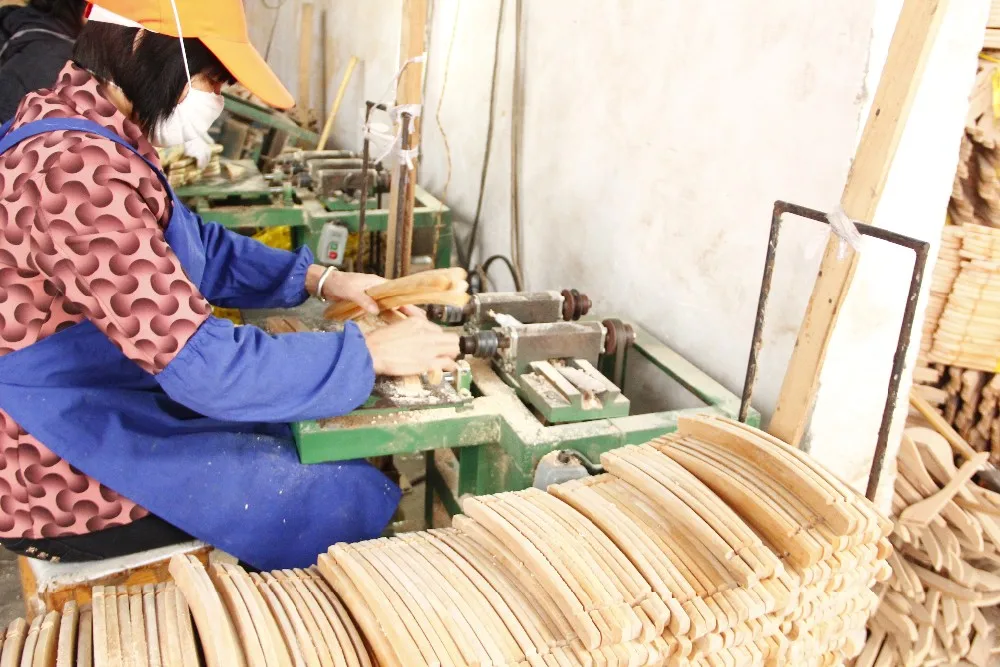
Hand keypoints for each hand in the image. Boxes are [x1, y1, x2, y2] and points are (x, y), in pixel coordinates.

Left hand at [307, 266, 425, 316]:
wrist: (325, 284)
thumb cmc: (339, 284)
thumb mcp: (351, 291)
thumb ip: (364, 300)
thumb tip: (376, 311)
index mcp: (378, 284)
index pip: (398, 293)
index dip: (408, 303)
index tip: (418, 312)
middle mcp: (378, 290)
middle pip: (397, 301)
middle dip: (409, 311)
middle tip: (422, 322)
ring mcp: (373, 297)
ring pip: (390, 308)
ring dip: (400, 316)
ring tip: (412, 326)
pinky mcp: (366, 304)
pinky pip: (381, 312)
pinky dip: (388, 318)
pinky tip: (394, 325)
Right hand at [363, 317, 459, 376]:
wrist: (373, 352)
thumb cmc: (379, 340)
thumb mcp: (397, 325)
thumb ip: (410, 327)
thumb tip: (416, 332)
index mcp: (419, 322)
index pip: (438, 329)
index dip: (438, 338)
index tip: (435, 343)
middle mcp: (428, 333)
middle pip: (451, 338)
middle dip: (450, 345)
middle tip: (446, 351)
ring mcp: (430, 348)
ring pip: (454, 349)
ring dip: (452, 354)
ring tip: (449, 359)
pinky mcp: (428, 362)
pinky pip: (448, 363)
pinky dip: (451, 366)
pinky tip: (451, 368)